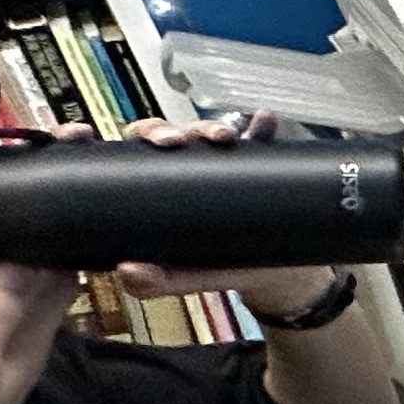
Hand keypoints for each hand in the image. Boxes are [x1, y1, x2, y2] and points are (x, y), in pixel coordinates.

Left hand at [41, 112, 341, 306]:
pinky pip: (262, 138)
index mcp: (162, 184)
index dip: (138, 135)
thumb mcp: (184, 277)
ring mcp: (227, 161)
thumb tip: (127, 270)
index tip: (141, 141)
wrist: (276, 275)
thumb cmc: (221, 268)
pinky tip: (265, 122)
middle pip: (173, 132)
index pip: (140, 148)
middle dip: (172, 128)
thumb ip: (153, 281)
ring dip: (214, 126)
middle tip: (177, 142)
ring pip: (212, 131)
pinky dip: (263, 127)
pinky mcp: (262, 162)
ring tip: (225, 136)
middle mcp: (192, 165)